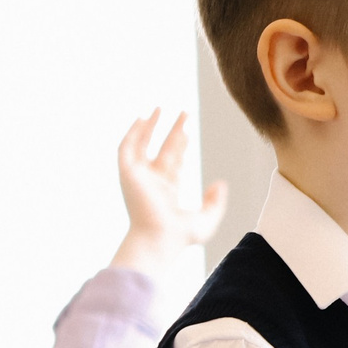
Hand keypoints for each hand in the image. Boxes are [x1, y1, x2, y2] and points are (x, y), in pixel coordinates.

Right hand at [112, 110, 228, 273]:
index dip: (181, 146)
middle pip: (162, 150)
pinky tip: (143, 118)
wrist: (160, 240)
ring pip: (143, 146)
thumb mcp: (207, 219)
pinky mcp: (127, 174)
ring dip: (151, 127)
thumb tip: (220, 183)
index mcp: (166, 192)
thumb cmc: (181, 237)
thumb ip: (216, 202)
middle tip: (184, 113)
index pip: (173, 163)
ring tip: (161, 108)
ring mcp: (138, 178)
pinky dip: (133, 132)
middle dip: (172, 131)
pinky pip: (126, 148)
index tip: (188, 131)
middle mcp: (151, 183)